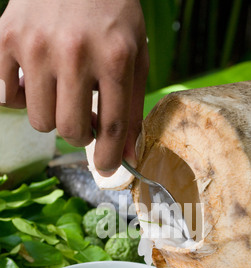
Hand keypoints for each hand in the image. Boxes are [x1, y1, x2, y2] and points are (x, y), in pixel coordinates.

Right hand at [0, 0, 148, 174]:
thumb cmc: (111, 15)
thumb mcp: (135, 55)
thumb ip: (132, 106)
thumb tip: (129, 156)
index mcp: (114, 58)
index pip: (112, 127)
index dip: (110, 157)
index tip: (108, 168)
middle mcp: (74, 53)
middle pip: (70, 130)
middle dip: (80, 136)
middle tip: (84, 121)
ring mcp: (36, 45)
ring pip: (40, 120)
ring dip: (53, 117)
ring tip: (62, 94)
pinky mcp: (5, 38)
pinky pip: (7, 96)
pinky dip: (22, 97)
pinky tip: (36, 80)